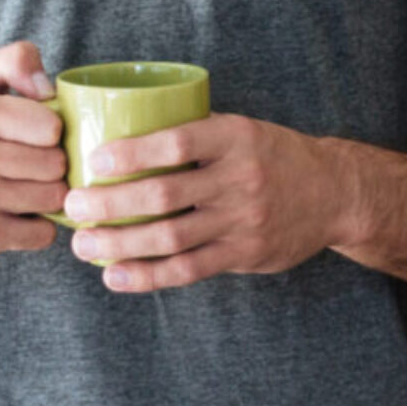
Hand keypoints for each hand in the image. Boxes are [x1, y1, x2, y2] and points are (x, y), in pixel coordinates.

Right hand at [0, 40, 66, 261]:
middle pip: (56, 164)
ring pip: (54, 198)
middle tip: (28, 161)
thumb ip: (15, 61)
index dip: (49, 128)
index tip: (31, 132)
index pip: (50, 126)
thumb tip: (48, 87)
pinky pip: (44, 233)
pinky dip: (37, 224)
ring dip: (47, 193)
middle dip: (50, 162)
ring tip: (24, 184)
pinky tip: (17, 210)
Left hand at [65, 113, 346, 292]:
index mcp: (233, 138)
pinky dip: (149, 275)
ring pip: (171, 237)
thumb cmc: (270, 154)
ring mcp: (242, 220)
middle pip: (164, 194)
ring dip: (119, 243)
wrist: (334, 193)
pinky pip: (189, 269)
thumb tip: (117, 131)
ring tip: (83, 245)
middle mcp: (239, 178)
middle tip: (72, 206)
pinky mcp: (244, 254)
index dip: (132, 152)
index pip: (178, 142)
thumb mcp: (239, 129)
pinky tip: (116, 276)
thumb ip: (192, 133)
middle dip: (110, 203)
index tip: (93, 160)